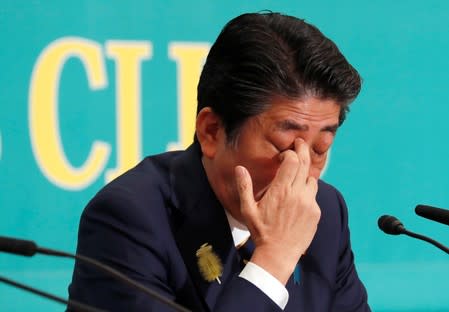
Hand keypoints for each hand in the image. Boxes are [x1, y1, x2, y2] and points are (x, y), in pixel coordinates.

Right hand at [235, 138, 320, 284]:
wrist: (278, 253)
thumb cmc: (261, 231)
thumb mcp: (248, 209)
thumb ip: (244, 187)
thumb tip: (239, 168)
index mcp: (280, 190)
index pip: (292, 161)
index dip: (289, 153)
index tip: (283, 155)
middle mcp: (297, 194)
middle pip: (305, 164)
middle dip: (303, 150)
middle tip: (300, 142)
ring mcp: (309, 203)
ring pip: (312, 178)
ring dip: (305, 174)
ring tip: (297, 174)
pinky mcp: (316, 212)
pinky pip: (314, 195)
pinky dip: (307, 191)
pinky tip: (298, 197)